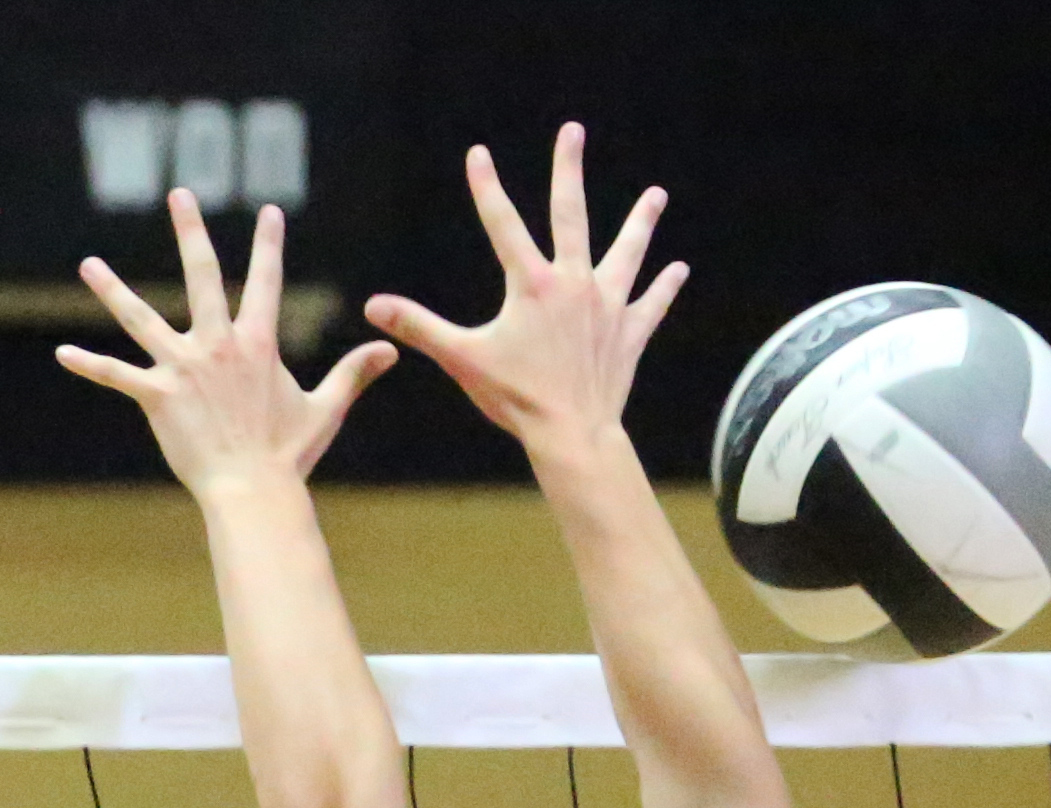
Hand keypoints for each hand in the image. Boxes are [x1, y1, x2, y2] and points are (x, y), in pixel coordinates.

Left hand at [57, 191, 396, 499]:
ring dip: (113, 290)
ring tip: (88, 264)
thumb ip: (353, 373)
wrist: (253, 490)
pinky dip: (89, 366)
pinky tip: (61, 354)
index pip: (266, 281)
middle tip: (180, 194)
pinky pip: (118, 376)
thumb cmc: (288, 455)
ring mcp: (184, 368)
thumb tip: (391, 349)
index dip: (269, 245)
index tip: (269, 213)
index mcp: (258, 342)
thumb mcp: (326, 408)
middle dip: (191, 231)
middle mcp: (218, 344)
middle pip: (202, 275)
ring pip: (142, 318)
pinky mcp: (158, 396)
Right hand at [365, 124, 685, 460]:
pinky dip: (664, 287)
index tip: (478, 153)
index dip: (487, 188)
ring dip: (640, 222)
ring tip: (656, 195)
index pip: (503, 225)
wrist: (572, 432)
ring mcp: (607, 305)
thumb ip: (419, 327)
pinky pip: (650, 304)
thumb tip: (373, 306)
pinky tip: (678, 270)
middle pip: (572, 214)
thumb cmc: (516, 398)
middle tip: (572, 132)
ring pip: (627, 252)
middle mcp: (574, 283)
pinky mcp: (629, 333)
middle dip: (568, 170)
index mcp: (532, 285)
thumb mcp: (462, 360)